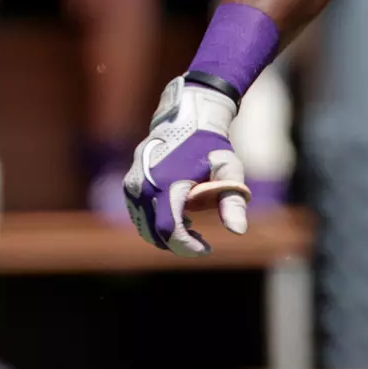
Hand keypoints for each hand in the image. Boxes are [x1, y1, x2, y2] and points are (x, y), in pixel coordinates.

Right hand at [124, 76, 250, 256]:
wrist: (185, 119)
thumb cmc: (211, 146)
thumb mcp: (229, 170)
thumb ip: (233, 201)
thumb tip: (239, 232)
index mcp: (169, 185)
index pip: (170, 230)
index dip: (187, 246)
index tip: (206, 249)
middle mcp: (145, 187)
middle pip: (155, 233)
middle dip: (178, 243)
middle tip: (201, 239)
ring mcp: (133, 186)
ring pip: (145, 227)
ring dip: (166, 234)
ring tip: (192, 224)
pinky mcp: (129, 185)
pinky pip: (139, 215)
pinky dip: (156, 223)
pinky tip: (179, 214)